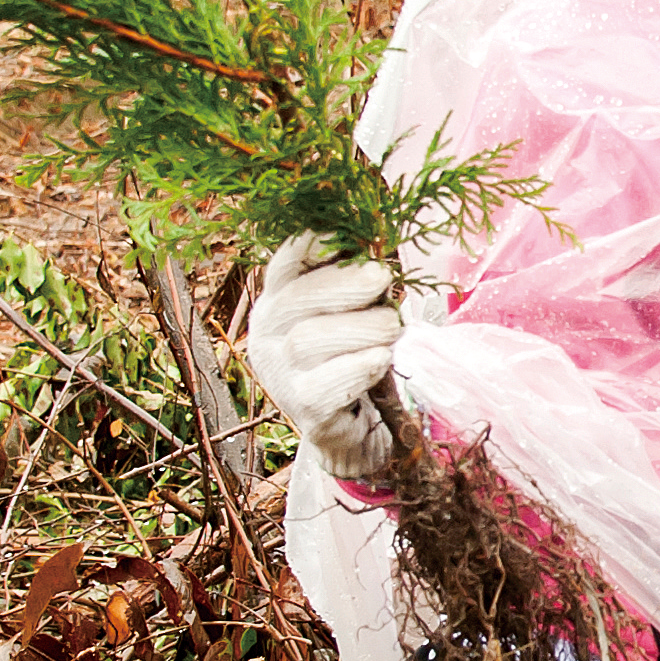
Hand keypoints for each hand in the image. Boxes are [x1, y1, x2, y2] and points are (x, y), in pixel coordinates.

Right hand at [246, 231, 402, 478]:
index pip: (284, 264)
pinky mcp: (304, 409)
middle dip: (344, 284)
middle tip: (382, 278)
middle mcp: (267, 336)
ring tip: (392, 328)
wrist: (351, 426)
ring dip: (361, 327)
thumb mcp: (348, 311)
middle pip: (296, 301)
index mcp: (276, 301)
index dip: (312, 244)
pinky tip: (380, 358)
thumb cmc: (351, 355)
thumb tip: (376, 239)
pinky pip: (325, 386)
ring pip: (309, 341)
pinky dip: (358, 367)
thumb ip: (353, 280)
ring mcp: (280, 375)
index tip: (346, 234)